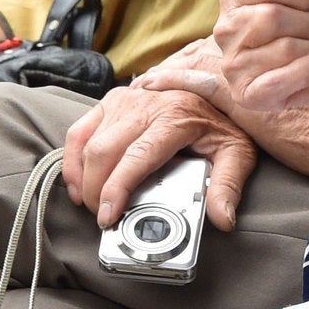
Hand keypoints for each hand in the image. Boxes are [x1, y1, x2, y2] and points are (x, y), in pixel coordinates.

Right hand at [63, 40, 256, 231]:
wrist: (214, 89)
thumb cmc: (222, 124)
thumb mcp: (236, 153)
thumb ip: (228, 185)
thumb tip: (223, 218)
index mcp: (175, 117)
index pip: (136, 158)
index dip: (116, 189)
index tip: (108, 216)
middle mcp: (145, 105)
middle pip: (103, 152)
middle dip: (97, 192)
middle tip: (104, 218)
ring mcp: (125, 100)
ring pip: (87, 144)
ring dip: (83, 179)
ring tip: (93, 205)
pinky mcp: (111, 101)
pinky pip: (79, 131)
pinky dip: (72, 161)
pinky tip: (78, 184)